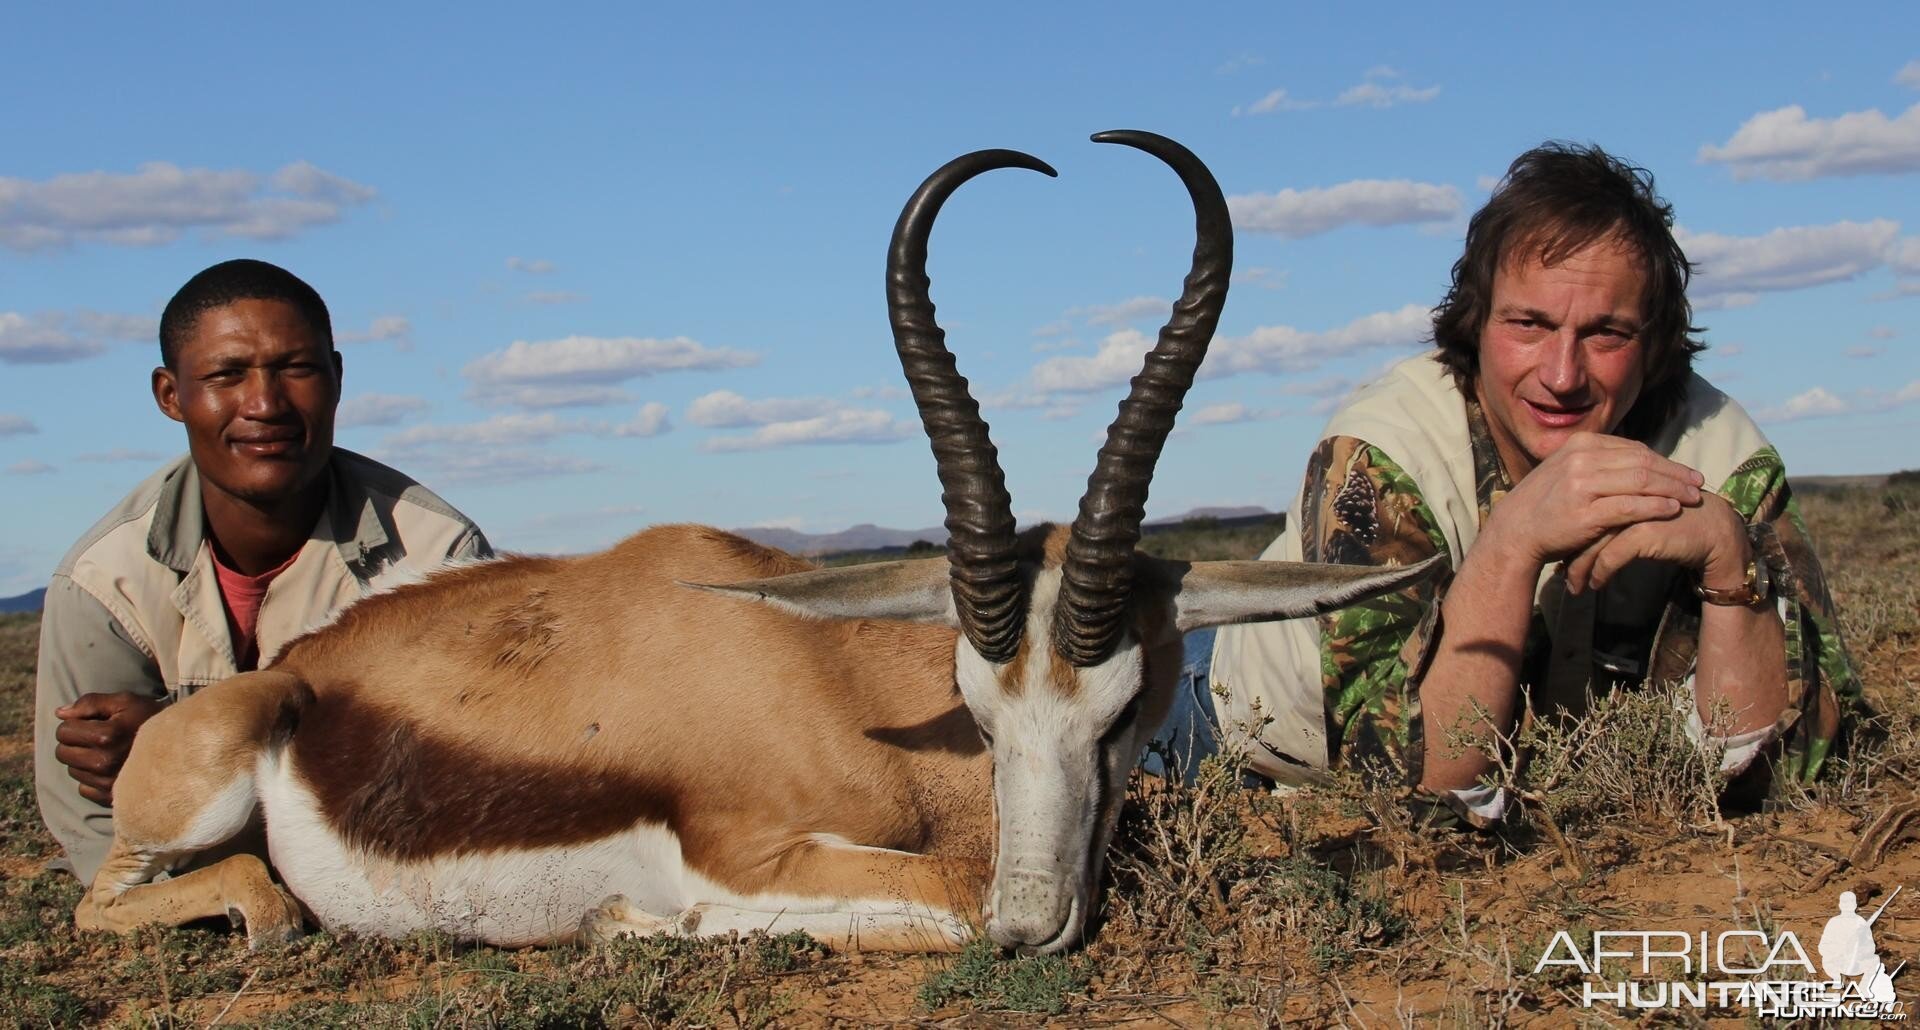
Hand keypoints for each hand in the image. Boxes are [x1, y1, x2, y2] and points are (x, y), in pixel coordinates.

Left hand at [53, 692, 164, 805]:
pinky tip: (110, 769)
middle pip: (62, 753)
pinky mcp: (112, 798)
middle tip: (95, 738)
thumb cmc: (150, 719)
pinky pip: (84, 789)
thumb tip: (59, 714)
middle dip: (74, 743)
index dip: (74, 723)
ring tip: (106, 752)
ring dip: (83, 761)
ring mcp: (108, 782)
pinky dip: (91, 779)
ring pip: (73, 771)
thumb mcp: (124, 701)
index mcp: (106, 736)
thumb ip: (90, 703)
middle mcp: (104, 762)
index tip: (92, 723)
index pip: (64, 731)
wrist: (181, 746)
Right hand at [1483, 433, 1704, 567]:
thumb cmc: (1544, 504)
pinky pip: (1631, 506)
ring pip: (1641, 482)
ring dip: (1673, 489)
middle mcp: (1582, 459)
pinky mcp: (1586, 512)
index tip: (1685, 471)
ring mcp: (1582, 485)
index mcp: (1580, 444)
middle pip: (1643, 462)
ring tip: (1693, 498)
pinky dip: (1655, 507)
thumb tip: (1636, 459)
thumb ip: (1598, 462)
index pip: (1634, 449)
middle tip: (1699, 483)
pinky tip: (1672, 510)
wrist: (1514, 531)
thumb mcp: (1567, 471)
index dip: (1664, 460)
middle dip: (1676, 473)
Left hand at [1565, 492, 1749, 594]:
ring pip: (1593, 542)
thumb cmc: (1670, 521)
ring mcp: (1631, 511)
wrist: (1712, 531)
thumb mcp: (1634, 513)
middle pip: (1581, 524)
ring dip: (1580, 568)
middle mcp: (1621, 494)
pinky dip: (1600, 573)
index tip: (1556, 553)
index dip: (1566, 532)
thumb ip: (1609, 512)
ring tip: (1574, 586)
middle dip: (1568, 553)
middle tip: (1559, 574)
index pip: (1578, 508)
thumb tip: (1574, 533)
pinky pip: (1611, 557)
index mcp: (1615, 483)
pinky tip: (1596, 585)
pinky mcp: (1644, 531)